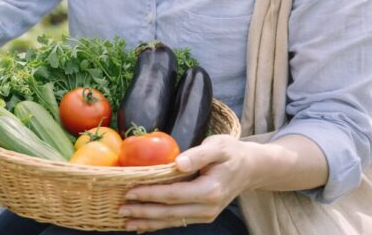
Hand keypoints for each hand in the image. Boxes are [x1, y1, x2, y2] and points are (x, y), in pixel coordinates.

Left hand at [117, 135, 256, 231]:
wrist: (250, 168)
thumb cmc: (232, 153)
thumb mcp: (218, 146)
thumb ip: (199, 154)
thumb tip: (179, 162)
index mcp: (210, 190)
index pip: (174, 195)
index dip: (151, 195)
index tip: (130, 192)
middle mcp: (208, 207)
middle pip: (170, 212)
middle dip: (143, 212)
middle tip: (121, 210)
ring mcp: (206, 214)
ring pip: (172, 221)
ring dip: (148, 222)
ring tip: (126, 222)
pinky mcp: (202, 215)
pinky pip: (178, 221)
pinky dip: (159, 224)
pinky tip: (143, 225)